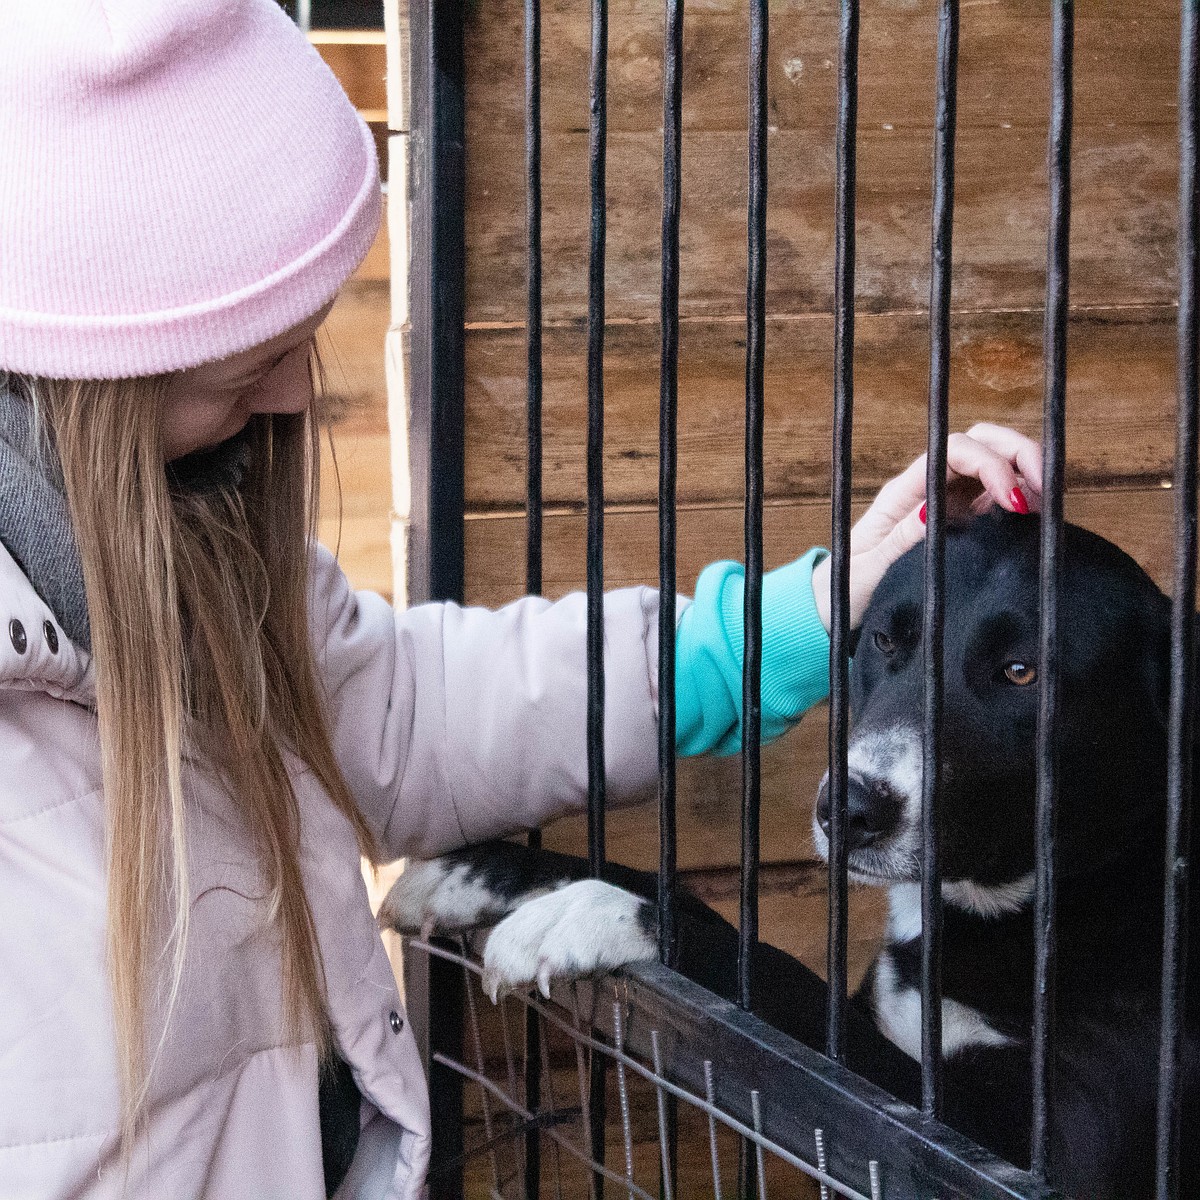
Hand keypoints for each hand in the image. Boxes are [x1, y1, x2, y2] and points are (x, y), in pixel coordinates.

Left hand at [810, 423, 1042, 631]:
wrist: (838, 604)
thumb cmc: (849, 584)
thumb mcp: (870, 567)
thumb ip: (900, 540)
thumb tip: (931, 513)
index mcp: (905, 490)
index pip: (954, 451)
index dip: (990, 462)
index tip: (1014, 498)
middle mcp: (930, 487)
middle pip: (981, 443)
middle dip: (1019, 453)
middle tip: (1048, 488)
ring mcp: (949, 501)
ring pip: (995, 463)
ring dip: (1026, 473)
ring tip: (1047, 505)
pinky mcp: (963, 521)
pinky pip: (998, 496)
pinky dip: (1023, 497)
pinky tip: (1037, 517)